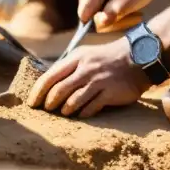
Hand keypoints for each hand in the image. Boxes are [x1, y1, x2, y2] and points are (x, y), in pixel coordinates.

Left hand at [27, 38, 150, 117]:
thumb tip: (48, 82)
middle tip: (46, 110)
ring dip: (65, 110)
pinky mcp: (110, 93)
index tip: (31, 103)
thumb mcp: (86, 55)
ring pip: (72, 101)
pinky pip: (90, 108)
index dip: (38, 91)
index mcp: (76, 58)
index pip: (50, 76)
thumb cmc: (107, 58)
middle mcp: (85, 69)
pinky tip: (81, 115)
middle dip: (49, 103)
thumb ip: (69, 67)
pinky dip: (82, 113)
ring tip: (63, 113)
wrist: (138, 58)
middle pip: (58, 90)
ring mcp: (98, 81)